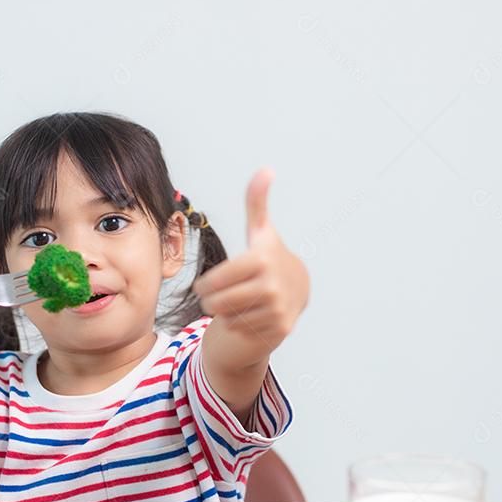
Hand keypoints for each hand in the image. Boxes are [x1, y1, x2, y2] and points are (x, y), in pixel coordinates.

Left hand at [193, 169, 309, 356]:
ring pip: (229, 318)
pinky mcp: (280, 328)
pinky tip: (248, 316)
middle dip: (210, 302)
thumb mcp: (261, 231)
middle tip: (213, 299)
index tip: (204, 285)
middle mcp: (272, 285)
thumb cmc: (270, 259)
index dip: (204, 285)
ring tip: (232, 305)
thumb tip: (266, 170)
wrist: (298, 291)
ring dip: (224, 314)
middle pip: (218, 302)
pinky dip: (239, 327)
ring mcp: (278, 309)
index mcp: (261, 259)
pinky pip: (242, 331)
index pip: (214, 281)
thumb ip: (256, 202)